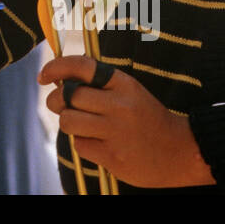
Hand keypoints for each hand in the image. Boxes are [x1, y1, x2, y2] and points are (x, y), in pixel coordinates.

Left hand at [40, 55, 214, 187]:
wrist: (181, 152)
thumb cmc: (146, 118)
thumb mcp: (129, 92)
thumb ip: (98, 85)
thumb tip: (57, 81)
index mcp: (123, 83)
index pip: (82, 66)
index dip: (56, 67)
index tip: (43, 76)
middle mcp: (119, 105)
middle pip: (67, 96)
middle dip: (56, 101)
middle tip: (62, 105)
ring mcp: (116, 132)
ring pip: (67, 121)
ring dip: (69, 123)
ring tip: (83, 125)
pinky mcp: (113, 157)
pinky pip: (80, 145)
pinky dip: (84, 144)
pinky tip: (100, 144)